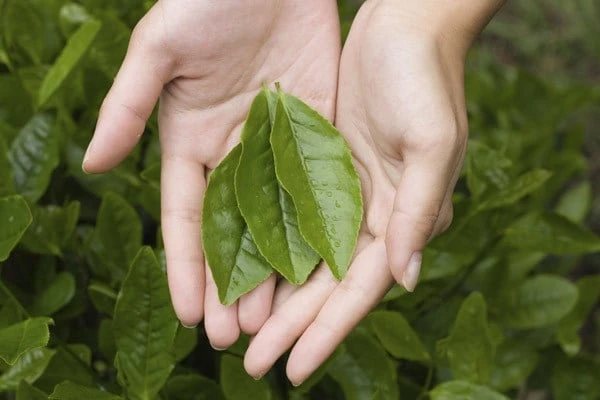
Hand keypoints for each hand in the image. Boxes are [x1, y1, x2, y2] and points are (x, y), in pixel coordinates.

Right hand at [83, 0, 340, 348]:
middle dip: (231, 285)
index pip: (187, 218)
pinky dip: (315, 230)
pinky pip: (315, 189)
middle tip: (235, 337)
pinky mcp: (315, 134)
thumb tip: (93, 165)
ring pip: (275, 222)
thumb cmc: (207, 1)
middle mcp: (232, 154)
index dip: (188, 266)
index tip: (192, 313)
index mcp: (190, 141)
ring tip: (274, 321)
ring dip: (273, 272)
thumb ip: (128, 106)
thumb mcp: (160, 50)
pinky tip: (319, 270)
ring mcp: (276, 149)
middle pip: (232, 233)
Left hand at [244, 0, 482, 383]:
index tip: (293, 369)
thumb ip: (419, 210)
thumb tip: (405, 278)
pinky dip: (269, 251)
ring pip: (304, 262)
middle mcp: (371, 217)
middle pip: (325, 287)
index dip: (327, 332)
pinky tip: (245, 276)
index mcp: (400, 219)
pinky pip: (290, 221)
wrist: (403, 30)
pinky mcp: (320, 170)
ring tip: (242, 335)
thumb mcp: (430, 143)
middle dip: (291, 328)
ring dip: (276, 300)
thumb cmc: (424, 81)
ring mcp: (342, 196)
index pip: (358, 290)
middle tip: (253, 366)